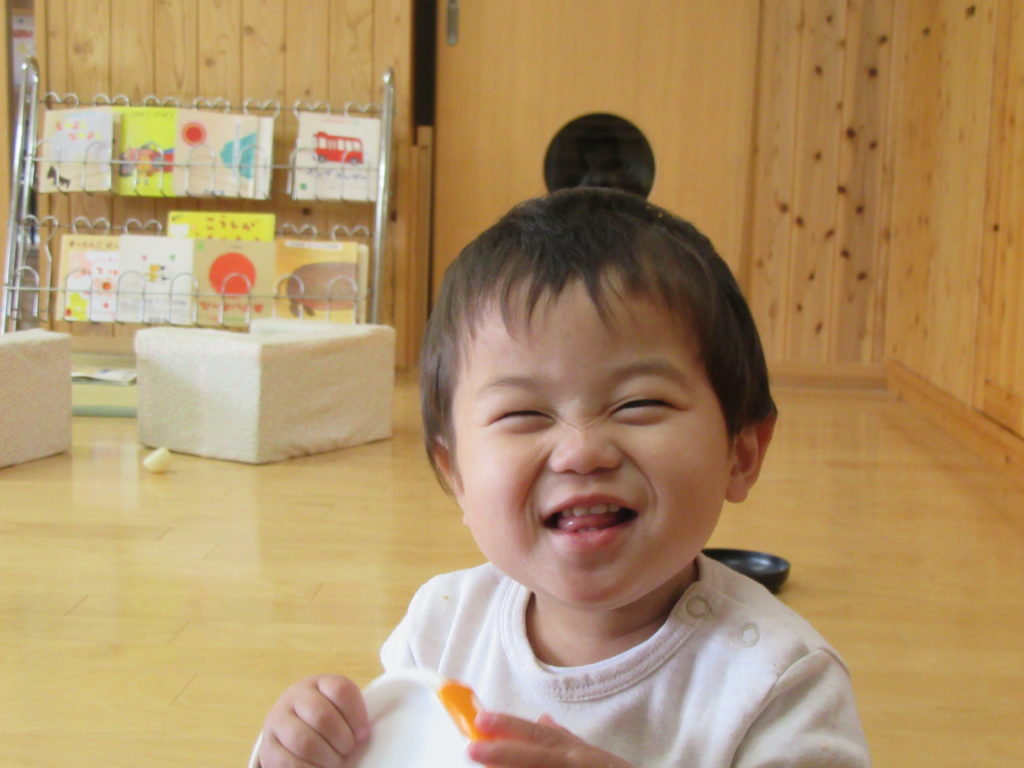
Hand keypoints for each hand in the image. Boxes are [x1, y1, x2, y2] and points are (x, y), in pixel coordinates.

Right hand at [258, 675, 369, 767]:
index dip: (357, 714)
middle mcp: (294, 697)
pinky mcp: (268, 747)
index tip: (363, 733)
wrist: (288, 730)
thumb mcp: (339, 709)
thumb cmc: (325, 721)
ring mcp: (277, 721)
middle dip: (342, 740)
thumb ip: (352, 715)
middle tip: (347, 750)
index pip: (341, 690)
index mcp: (318, 683)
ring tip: (334, 762)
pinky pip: (289, 762)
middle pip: (322, 716)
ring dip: (326, 757)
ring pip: (304, 741)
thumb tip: (362, 736)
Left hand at [468, 711, 634, 767]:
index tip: (481, 720)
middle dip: (504, 752)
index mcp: (574, 753)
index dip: (511, 726)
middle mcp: (575, 766)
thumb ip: (565, 739)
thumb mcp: (592, 755)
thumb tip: (541, 717)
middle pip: (537, 757)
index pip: (539, 735)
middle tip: (472, 748)